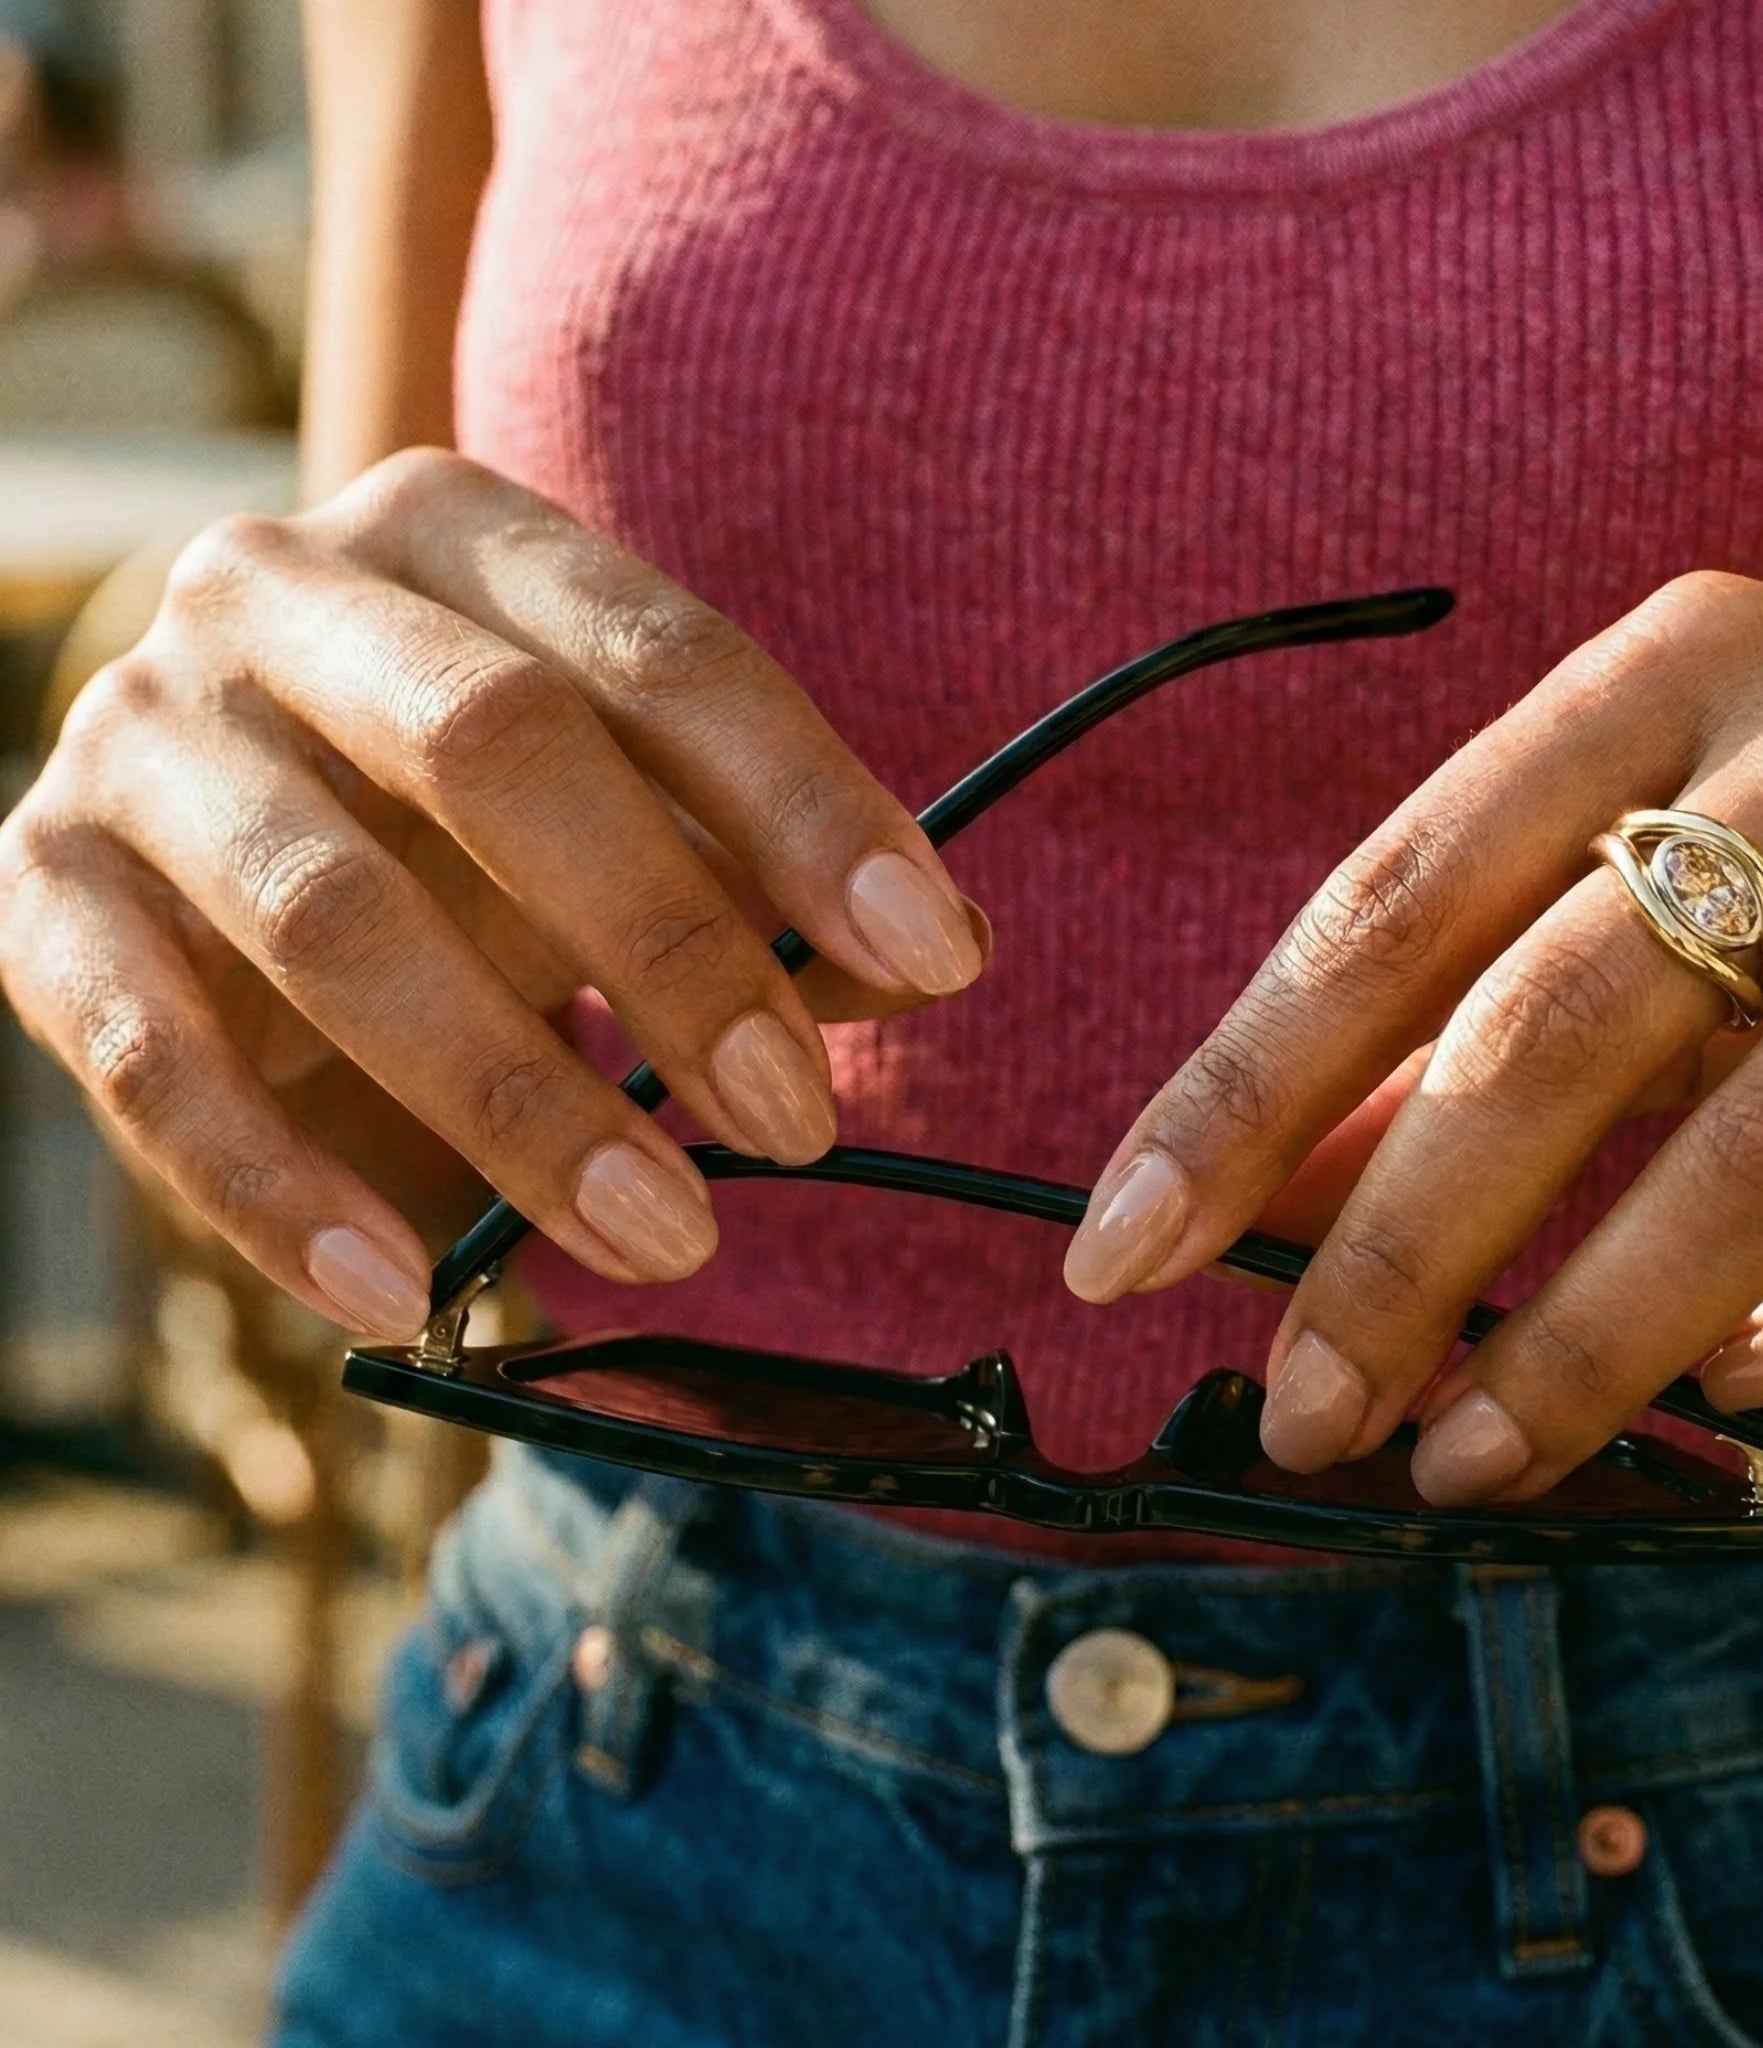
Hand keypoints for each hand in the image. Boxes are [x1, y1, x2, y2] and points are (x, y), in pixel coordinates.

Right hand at [0, 450, 985, 1339]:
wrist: (220, 816)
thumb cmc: (471, 818)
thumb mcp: (628, 813)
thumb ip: (762, 872)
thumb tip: (921, 961)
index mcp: (455, 534)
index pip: (662, 653)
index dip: (809, 807)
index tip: (936, 956)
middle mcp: (276, 594)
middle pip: (496, 750)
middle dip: (670, 947)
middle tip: (795, 1123)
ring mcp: (142, 739)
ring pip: (334, 915)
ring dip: (517, 1097)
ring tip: (668, 1234)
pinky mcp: (41, 896)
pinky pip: (156, 1059)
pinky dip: (287, 1194)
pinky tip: (409, 1292)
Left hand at [1062, 572, 1762, 1502]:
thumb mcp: (1664, 877)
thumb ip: (1478, 1016)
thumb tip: (1268, 1201)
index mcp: (1670, 673)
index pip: (1392, 901)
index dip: (1243, 1089)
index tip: (1121, 1247)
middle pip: (1552, 1025)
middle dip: (1400, 1252)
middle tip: (1305, 1417)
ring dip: (1593, 1338)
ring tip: (1475, 1459)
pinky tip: (1759, 1386)